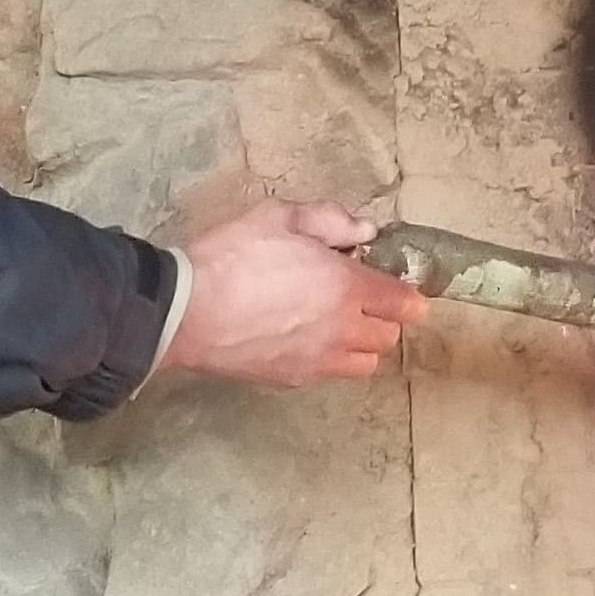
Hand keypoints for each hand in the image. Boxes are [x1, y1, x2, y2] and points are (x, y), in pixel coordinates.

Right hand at [159, 201, 428, 385]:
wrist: (187, 311)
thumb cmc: (232, 256)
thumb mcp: (279, 216)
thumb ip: (330, 219)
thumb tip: (364, 230)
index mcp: (346, 287)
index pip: (403, 302)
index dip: (407, 292)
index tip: (396, 283)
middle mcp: (342, 330)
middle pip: (389, 336)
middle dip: (383, 315)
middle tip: (359, 295)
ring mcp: (319, 360)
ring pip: (366, 362)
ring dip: (362, 342)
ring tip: (337, 322)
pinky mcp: (294, 379)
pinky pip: (332, 373)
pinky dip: (332, 358)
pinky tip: (306, 338)